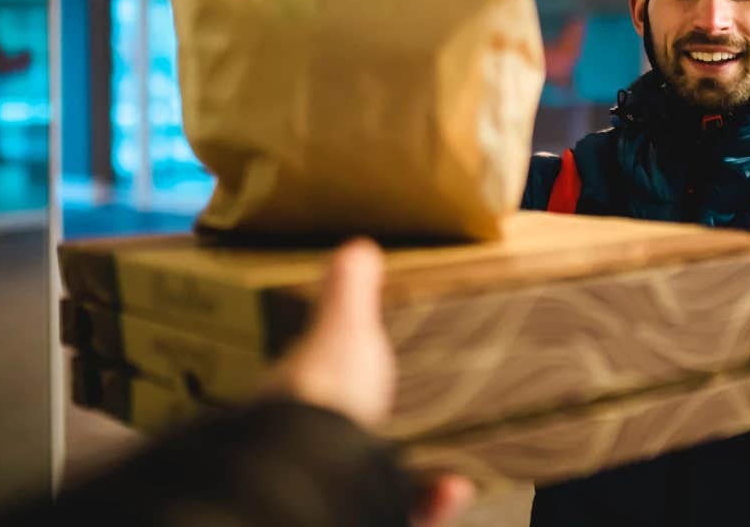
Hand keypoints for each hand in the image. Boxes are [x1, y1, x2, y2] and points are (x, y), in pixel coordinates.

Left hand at [268, 238, 474, 526]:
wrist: (318, 470)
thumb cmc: (321, 397)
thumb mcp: (344, 327)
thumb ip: (350, 292)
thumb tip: (355, 248)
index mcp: (294, 401)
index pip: (314, 387)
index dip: (341, 381)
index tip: (373, 374)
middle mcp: (306, 447)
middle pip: (346, 441)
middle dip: (383, 434)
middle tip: (424, 422)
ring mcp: (332, 484)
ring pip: (374, 481)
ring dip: (417, 475)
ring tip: (453, 467)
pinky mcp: (362, 511)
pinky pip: (403, 511)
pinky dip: (432, 501)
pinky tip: (455, 486)